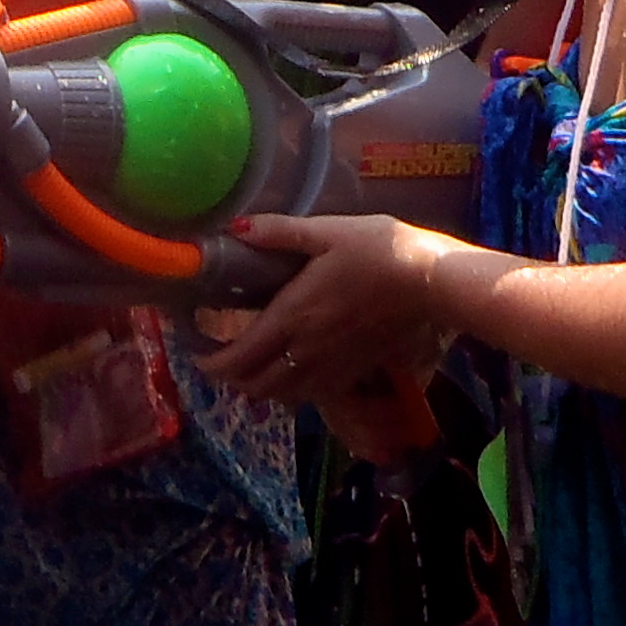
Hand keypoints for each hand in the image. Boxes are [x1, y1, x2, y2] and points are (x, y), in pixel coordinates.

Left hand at [203, 211, 459, 407]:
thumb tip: (236, 228)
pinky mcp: (354, 372)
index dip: (210, 362)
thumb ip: (279, 232)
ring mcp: (331, 367)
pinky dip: (290, 391)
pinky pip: (310, 396)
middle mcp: (306, 352)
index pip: (238, 357)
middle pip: (254, 386)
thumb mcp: (326, 231)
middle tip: (219, 357)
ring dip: (259, 387)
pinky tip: (292, 371)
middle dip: (230, 378)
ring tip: (251, 365)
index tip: (195, 351)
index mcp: (292, 317)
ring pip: (282, 397)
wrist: (430, 283)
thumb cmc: (378, 250)